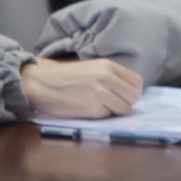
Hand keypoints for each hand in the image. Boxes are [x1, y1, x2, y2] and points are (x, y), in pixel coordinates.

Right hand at [17, 55, 145, 119]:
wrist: (43, 83)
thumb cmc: (66, 76)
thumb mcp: (91, 67)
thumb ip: (111, 75)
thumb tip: (129, 90)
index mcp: (107, 65)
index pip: (137, 81)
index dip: (134, 91)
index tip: (127, 95)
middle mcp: (106, 78)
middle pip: (134, 96)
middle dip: (128, 103)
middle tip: (118, 104)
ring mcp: (99, 93)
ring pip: (124, 108)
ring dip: (117, 111)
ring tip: (104, 108)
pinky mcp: (92, 108)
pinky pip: (108, 115)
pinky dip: (103, 115)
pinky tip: (92, 110)